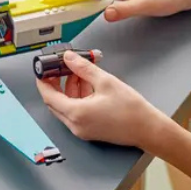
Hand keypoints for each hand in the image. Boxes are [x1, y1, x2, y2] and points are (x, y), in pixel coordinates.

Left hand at [36, 51, 190, 185]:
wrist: (148, 129)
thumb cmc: (131, 110)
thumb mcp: (105, 81)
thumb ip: (83, 68)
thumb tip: (69, 58)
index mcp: (76, 113)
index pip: (48, 96)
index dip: (43, 81)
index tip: (42, 70)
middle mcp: (75, 125)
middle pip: (55, 102)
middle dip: (56, 84)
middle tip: (60, 68)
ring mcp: (82, 130)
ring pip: (66, 107)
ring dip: (69, 90)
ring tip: (80, 73)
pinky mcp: (89, 131)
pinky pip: (76, 112)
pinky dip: (77, 98)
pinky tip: (88, 85)